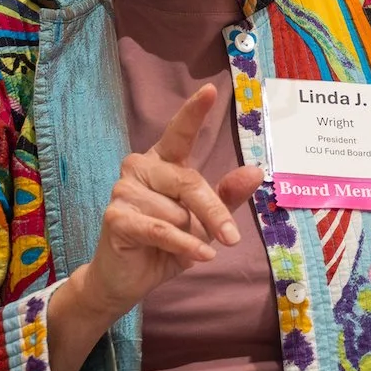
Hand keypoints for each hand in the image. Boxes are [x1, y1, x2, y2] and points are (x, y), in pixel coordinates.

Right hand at [45, 85, 260, 370]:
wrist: (128, 280)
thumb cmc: (167, 245)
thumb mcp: (204, 223)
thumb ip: (227, 197)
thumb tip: (255, 171)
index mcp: (162, 162)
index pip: (180, 132)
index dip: (193, 112)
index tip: (210, 90)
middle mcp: (140, 167)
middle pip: (190, 182)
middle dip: (213, 213)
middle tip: (233, 238)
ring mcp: (123, 190)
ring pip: (176, 211)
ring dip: (188, 235)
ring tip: (177, 245)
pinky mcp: (115, 216)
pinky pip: (162, 230)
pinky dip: (184, 245)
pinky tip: (200, 256)